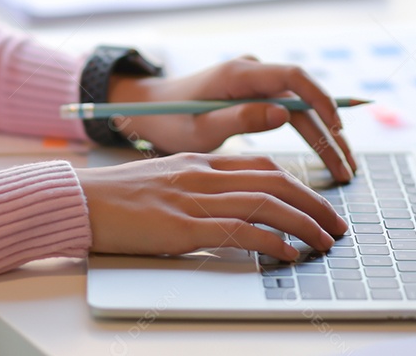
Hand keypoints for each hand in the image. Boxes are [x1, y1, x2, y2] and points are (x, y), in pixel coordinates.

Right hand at [76, 152, 348, 258]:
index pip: (262, 165)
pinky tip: (289, 254)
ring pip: (265, 203)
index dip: (297, 183)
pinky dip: (272, 241)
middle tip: (337, 225)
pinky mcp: (182, 226)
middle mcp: (201, 174)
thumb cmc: (114, 197)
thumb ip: (195, 187)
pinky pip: (239, 230)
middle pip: (274, 181)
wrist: (78, 200)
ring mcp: (193, 198)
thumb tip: (226, 207)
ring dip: (304, 224)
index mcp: (198, 161)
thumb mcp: (162, 180)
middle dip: (314, 203)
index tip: (317, 203)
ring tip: (325, 242)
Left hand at [107, 56, 356, 181]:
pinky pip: (290, 110)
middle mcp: (251, 71)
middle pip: (305, 97)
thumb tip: (284, 113)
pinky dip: (309, 132)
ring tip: (345, 169)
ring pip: (301, 107)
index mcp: (238, 74)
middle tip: (348, 168)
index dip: (321, 101)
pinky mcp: (254, 94)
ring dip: (324, 136)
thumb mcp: (199, 128)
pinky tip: (327, 154)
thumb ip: (239, 119)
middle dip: (330, 133)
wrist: (147, 109)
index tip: (338, 130)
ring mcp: (254, 81)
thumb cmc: (167, 120)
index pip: (293, 78)